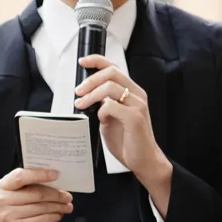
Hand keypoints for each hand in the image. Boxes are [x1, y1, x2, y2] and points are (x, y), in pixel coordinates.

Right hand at [0, 166, 72, 221]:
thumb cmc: (18, 216)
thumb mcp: (19, 198)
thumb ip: (31, 187)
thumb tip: (57, 182)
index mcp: (3, 187)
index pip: (21, 176)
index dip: (40, 174)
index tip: (56, 174)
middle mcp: (2, 200)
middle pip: (37, 193)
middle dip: (56, 195)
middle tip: (67, 196)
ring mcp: (9, 215)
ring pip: (42, 207)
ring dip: (58, 206)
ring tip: (67, 206)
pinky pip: (44, 219)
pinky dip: (55, 216)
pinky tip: (59, 215)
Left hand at [75, 57, 172, 212]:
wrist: (144, 160)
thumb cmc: (128, 141)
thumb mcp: (111, 118)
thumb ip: (103, 105)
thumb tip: (86, 97)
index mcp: (132, 92)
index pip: (114, 67)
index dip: (97, 60)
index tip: (82, 62)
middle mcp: (137, 94)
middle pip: (111, 72)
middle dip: (90, 80)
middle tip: (78, 92)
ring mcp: (137, 105)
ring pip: (110, 87)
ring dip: (91, 95)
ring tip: (81, 104)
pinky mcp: (135, 117)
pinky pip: (111, 106)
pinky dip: (101, 111)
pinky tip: (101, 120)